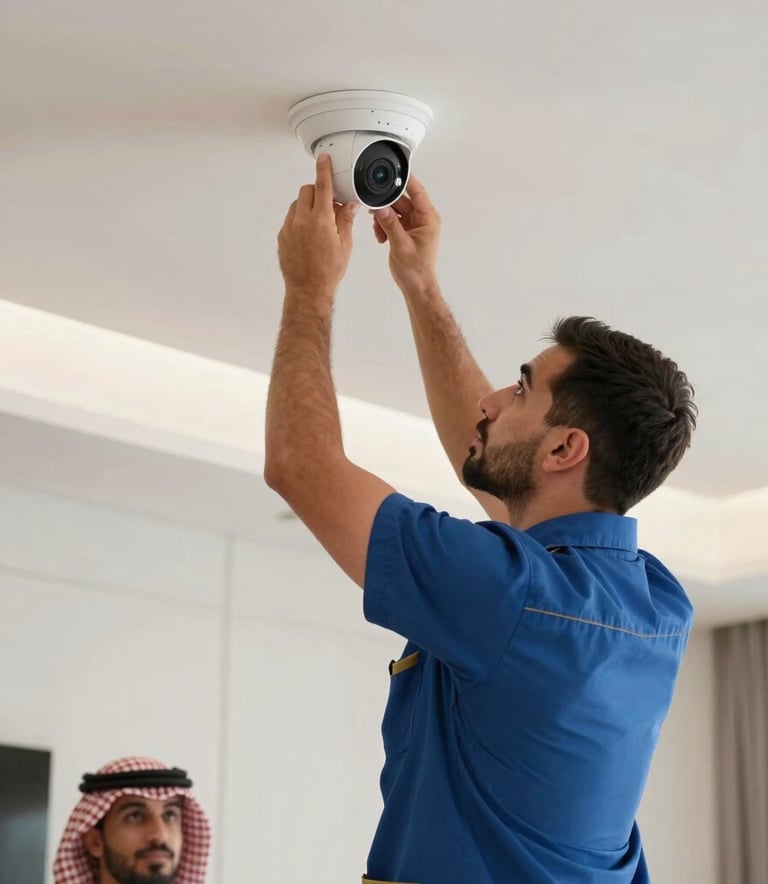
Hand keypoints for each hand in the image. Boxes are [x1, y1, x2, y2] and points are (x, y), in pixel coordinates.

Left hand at [278, 155, 358, 305]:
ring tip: (319, 223)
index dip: (323, 170)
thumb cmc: (328, 272)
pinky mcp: (282, 237)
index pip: (322, 186)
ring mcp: (289, 228)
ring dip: (308, 206)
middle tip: (329, 206)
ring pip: (297, 205)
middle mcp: (302, 220)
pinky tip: (309, 235)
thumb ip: (345, 220)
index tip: (323, 160)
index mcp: (321, 220)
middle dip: (317, 193)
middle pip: (307, 191)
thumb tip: (349, 205)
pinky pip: (290, 219)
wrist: (308, 290)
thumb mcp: (344, 245)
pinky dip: (300, 220)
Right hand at [371, 175, 440, 293]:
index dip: (406, 180)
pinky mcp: (406, 231)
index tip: (394, 171)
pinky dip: (384, 225)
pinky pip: (393, 220)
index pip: (417, 191)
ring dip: (384, 218)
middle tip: (375, 210)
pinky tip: (381, 235)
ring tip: (379, 230)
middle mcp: (422, 219)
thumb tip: (381, 208)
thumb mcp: (401, 245)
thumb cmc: (416, 271)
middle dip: (387, 205)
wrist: (416, 286)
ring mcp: (414, 225)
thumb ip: (390, 225)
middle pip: (402, 200)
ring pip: (395, 210)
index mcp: (428, 219)